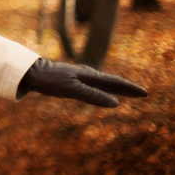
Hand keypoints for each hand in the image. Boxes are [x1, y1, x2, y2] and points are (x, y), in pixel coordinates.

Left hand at [16, 57, 147, 106]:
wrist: (30, 71)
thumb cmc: (50, 80)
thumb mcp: (72, 90)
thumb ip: (93, 95)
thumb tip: (116, 103)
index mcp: (89, 75)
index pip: (114, 82)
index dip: (129, 88)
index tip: (144, 93)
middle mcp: (86, 74)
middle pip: (111, 81)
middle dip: (126, 87)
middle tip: (142, 93)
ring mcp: (78, 76)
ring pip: (102, 81)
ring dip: (115, 86)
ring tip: (125, 91)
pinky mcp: (70, 79)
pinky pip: (92, 83)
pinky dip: (102, 87)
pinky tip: (100, 89)